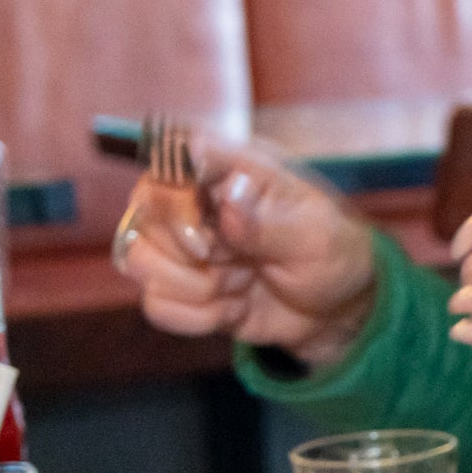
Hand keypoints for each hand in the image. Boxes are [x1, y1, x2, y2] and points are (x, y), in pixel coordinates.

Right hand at [115, 136, 378, 366]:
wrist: (333, 310)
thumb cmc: (331, 254)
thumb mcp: (316, 237)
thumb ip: (268, 222)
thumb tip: (229, 196)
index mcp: (232, 168)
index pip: (172, 155)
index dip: (175, 200)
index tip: (204, 240)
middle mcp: (195, 199)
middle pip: (144, 214)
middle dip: (192, 256)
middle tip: (242, 264)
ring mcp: (180, 242)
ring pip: (138, 261)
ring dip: (196, 289)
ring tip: (241, 285)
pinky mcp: (176, 284)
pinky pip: (155, 305)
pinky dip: (197, 317)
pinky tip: (233, 308)